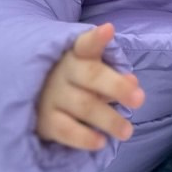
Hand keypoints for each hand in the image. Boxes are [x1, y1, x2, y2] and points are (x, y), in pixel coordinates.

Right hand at [36, 23, 144, 150]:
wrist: (31, 96)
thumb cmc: (73, 81)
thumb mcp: (90, 71)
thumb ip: (112, 75)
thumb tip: (133, 83)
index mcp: (76, 54)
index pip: (86, 44)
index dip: (97, 38)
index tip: (108, 29)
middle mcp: (63, 72)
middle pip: (92, 76)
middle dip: (117, 87)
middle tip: (139, 99)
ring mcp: (52, 96)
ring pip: (83, 106)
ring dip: (108, 119)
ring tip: (128, 131)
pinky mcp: (45, 120)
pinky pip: (66, 130)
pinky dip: (84, 137)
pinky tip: (101, 142)